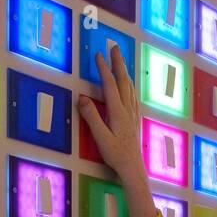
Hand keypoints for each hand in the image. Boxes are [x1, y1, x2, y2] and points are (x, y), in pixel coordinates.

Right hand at [77, 46, 158, 216]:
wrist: (133, 168)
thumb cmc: (116, 155)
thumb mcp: (101, 138)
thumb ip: (92, 117)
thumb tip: (81, 97)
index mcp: (118, 112)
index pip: (110, 85)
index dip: (104, 69)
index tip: (98, 55)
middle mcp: (128, 109)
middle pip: (124, 81)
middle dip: (118, 63)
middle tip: (114, 47)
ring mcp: (133, 114)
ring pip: (130, 87)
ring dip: (125, 72)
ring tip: (121, 60)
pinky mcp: (135, 120)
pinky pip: (134, 96)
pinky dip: (130, 85)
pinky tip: (130, 85)